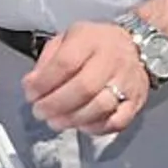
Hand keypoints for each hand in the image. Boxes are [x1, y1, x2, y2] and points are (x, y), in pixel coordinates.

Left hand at [21, 21, 149, 134]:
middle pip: (84, 88)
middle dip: (56, 104)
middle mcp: (112, 60)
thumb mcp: (66, 39)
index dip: (44, 83)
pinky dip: (96, 128)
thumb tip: (31, 85)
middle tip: (40, 112)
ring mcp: (128, 81)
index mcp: (90, 40)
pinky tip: (80, 125)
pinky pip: (118, 121)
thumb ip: (47, 60)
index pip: (65, 63)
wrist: (137, 45)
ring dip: (73, 119)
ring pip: (101, 107)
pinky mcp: (137, 101)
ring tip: (55, 122)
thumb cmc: (94, 43)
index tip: (30, 94)